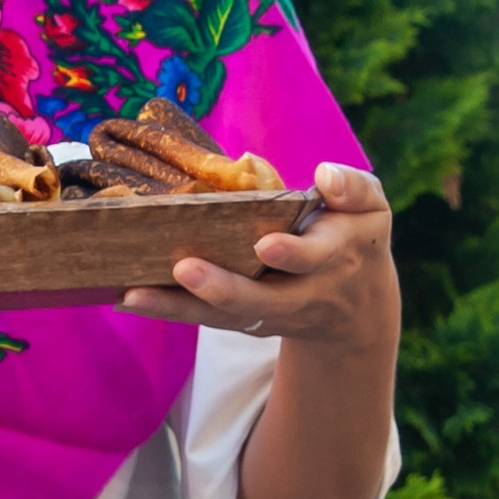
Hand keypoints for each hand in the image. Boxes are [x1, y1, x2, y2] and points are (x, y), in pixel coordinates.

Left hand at [121, 160, 398, 352]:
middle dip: (223, 288)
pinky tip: (127, 297)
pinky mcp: (242, 322)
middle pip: (259, 300)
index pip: (312, 258)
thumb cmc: (354, 238)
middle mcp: (299, 295)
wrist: (353, 306)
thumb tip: (325, 175)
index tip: (265, 246)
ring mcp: (268, 315)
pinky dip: (168, 309)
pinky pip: (203, 318)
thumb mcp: (371, 210)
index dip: (291, 255)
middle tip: (185, 268)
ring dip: (178, 307)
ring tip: (134, 293)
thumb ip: (353, 189)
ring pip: (223, 317)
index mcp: (334, 259)